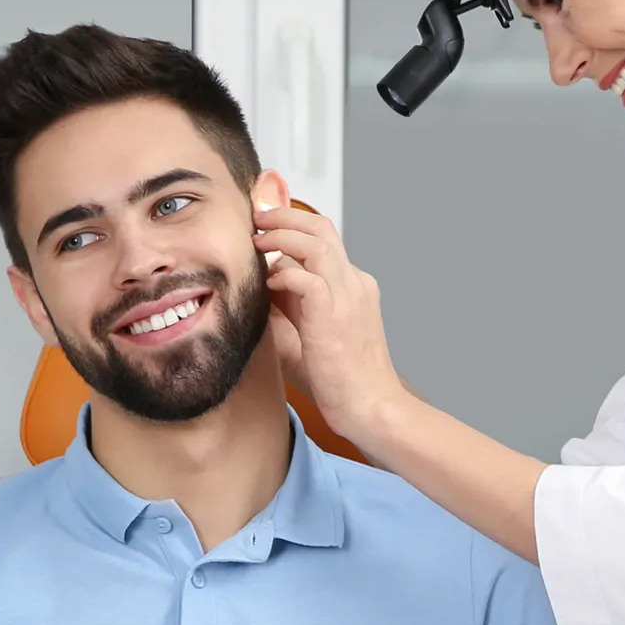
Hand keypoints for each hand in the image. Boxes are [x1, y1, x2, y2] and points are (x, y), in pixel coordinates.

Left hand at [252, 205, 404, 438]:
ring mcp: (348, 295)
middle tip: (255, 218)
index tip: (262, 232)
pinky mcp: (335, 313)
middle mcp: (354, 283)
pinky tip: (269, 286)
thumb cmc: (340, 381)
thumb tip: (253, 294)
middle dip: (283, 215)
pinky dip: (283, 275)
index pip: (322, 242)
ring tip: (256, 239)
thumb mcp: (306, 338)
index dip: (290, 231)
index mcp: (352, 287)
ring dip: (281, 235)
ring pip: (315, 241)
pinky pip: (306, 277)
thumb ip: (284, 312)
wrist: (371, 408)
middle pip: (321, 227)